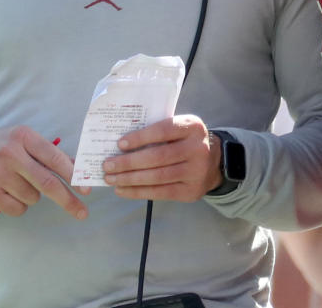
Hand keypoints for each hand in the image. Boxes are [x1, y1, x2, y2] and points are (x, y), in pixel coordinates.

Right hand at [0, 125, 90, 219]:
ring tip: (19, 184)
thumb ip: (50, 154)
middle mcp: (11, 154)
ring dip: (34, 196)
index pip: (54, 157)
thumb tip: (78, 167)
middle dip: (67, 199)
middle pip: (47, 182)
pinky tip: (9, 194)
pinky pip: (17, 208)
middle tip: (82, 211)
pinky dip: (19, 205)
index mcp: (24, 137)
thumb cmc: (3, 147)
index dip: (72, 174)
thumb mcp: (25, 141)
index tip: (86, 189)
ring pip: (33, 197)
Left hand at [101, 114, 223, 200]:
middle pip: (158, 157)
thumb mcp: (180, 128)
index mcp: (193, 127)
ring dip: (130, 179)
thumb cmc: (186, 140)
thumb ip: (159, 130)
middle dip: (129, 162)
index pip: (164, 130)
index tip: (119, 144)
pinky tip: (123, 190)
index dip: (141, 137)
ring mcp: (196, 172)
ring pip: (158, 177)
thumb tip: (122, 143)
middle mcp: (197, 149)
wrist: (214, 161)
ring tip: (111, 178)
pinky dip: (138, 192)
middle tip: (108, 165)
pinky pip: (160, 193)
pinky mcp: (191, 192)